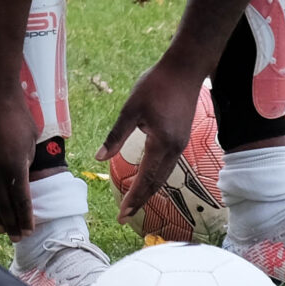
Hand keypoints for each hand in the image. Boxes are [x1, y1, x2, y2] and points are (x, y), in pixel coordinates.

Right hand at [0, 78, 41, 236]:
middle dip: (12, 223)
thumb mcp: (31, 138)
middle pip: (5, 205)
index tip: (29, 231)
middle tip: (17, 238)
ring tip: (1, 229)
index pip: (22, 201)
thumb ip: (27, 160)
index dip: (26, 218)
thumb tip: (23, 174)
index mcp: (16, 167)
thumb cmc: (17, 112)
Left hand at [97, 57, 206, 224]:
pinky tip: (148, 179)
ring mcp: (181, 144)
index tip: (122, 215)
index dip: (134, 199)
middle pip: (157, 183)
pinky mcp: (182, 137)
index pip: (146, 179)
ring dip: (149, 190)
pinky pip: (169, 165)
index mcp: (161, 143)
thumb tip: (98, 159)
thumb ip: (115, 136)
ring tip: (134, 202)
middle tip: (125, 216)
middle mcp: (174, 149)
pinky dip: (157, 177)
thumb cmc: (156, 85)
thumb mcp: (130, 109)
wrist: (185, 69)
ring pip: (165, 175)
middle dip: (141, 200)